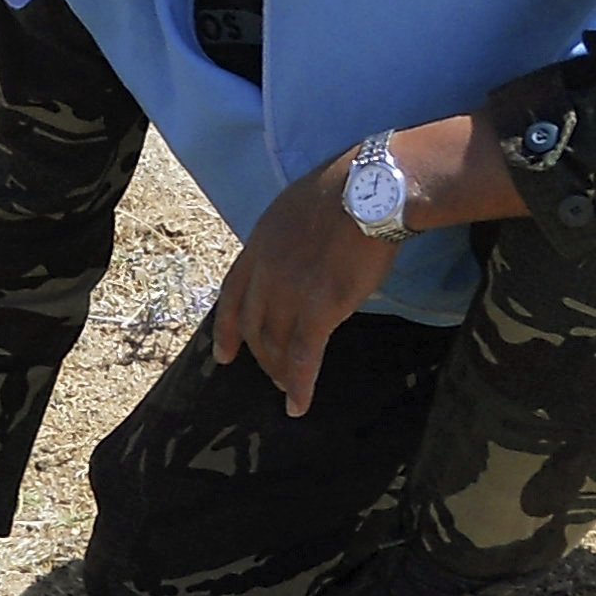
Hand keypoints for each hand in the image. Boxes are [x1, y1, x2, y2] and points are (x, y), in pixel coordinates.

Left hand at [209, 150, 402, 419]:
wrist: (371, 190)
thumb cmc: (346, 190)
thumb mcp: (295, 209)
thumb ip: (287, 240)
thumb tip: (298, 257)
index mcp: (258, 245)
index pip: (232, 294)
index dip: (225, 328)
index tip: (223, 353)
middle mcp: (265, 273)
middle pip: (253, 325)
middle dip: (259, 354)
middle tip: (270, 373)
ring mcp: (289, 293)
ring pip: (275, 344)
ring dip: (280, 372)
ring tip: (288, 389)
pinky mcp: (320, 309)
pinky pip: (304, 357)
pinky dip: (300, 386)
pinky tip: (298, 405)